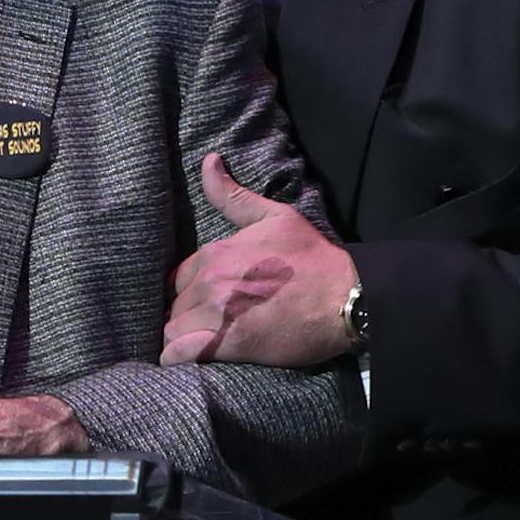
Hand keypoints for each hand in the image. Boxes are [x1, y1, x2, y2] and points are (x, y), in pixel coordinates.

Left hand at [161, 153, 356, 365]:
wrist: (346, 298)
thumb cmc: (313, 257)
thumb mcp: (275, 216)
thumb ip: (233, 197)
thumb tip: (208, 161)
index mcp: (216, 253)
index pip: (180, 275)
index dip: (191, 288)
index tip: (206, 298)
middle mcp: (210, 282)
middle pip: (175, 303)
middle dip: (187, 313)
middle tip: (209, 322)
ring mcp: (216, 314)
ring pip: (172, 328)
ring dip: (183, 335)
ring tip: (202, 341)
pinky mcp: (227, 344)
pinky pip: (178, 354)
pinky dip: (176, 357)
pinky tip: (187, 358)